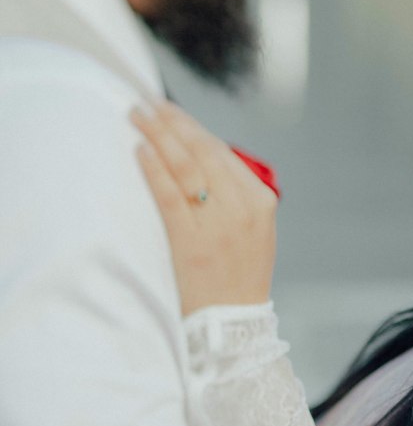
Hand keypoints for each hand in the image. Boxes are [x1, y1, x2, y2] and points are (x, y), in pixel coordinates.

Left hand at [132, 100, 276, 315]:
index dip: (192, 127)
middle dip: (173, 123)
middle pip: (203, 152)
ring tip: (138, 117)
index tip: (169, 110)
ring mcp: (219, 225)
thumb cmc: (239, 274)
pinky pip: (171, 197)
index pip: (223, 152)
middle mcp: (243, 207)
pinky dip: (155, 170)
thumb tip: (200, 155)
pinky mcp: (192, 242)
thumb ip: (235, 193)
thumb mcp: (254, 228)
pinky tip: (141, 150)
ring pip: (186, 167)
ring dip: (160, 136)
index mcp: (261, 201)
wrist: (235, 322)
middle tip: (147, 104)